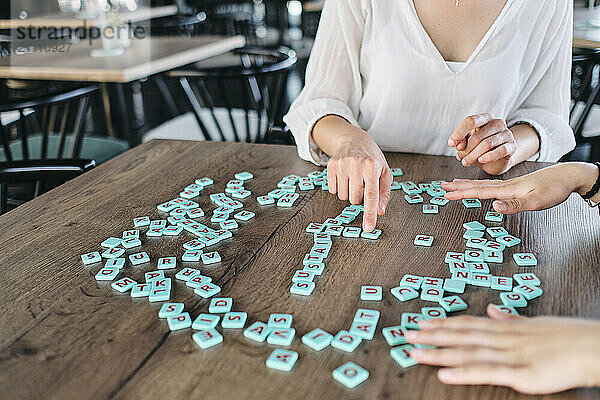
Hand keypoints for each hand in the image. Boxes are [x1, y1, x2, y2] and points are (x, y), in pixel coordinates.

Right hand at [326, 129, 392, 231]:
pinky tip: (344, 177)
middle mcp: (356, 164)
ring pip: (343, 196)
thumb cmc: (372, 159)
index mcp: (372, 167)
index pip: (371, 196)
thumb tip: (380, 211)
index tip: (368, 228)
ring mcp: (341, 164)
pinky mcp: (331, 166)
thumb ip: (384, 193)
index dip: (370, 213)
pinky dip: (339, 187)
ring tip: (354, 179)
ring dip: (349, 192)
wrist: (354, 140)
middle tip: (362, 184)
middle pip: (355, 200)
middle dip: (359, 197)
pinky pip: (332, 190)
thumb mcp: (384, 173)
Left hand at [404, 304, 599, 394]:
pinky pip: (486, 372)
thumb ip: (511, 319)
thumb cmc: (566, 337)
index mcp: (506, 327)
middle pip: (461, 336)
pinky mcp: (521, 374)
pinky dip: (463, 372)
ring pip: (467, 352)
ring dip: (438, 352)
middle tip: (406, 335)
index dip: (442, 324)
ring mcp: (510, 355)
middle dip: (432, 336)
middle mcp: (503, 338)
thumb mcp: (534, 323)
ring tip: (416, 352)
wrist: (593, 346)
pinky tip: (444, 374)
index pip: (467, 324)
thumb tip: (492, 310)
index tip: (422, 322)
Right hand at [441, 163, 598, 213]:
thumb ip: (515, 205)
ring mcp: (510, 185)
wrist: (568, 176)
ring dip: (467, 185)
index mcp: (507, 189)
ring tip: (455, 184)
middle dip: (459, 187)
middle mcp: (506, 185)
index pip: (479, 191)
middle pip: (477, 186)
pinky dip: (480, 186)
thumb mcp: (536, 201)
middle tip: (443, 186)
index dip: (461, 193)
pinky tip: (480, 187)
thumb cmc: (554, 189)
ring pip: (483, 185)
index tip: (446, 194)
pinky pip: (491, 186)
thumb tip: (495, 207)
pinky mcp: (516, 186)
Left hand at [448, 114, 516, 174]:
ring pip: (487, 144)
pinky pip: (501, 150)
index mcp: (484, 118)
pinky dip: (488, 157)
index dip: (459, 133)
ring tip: (466, 162)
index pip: (471, 121)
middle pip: (477, 136)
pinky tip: (481, 160)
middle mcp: (497, 123)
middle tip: (461, 159)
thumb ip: (461, 141)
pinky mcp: (512, 146)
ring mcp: (506, 133)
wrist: (498, 158)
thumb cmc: (480, 147)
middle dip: (466, 150)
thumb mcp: (468, 143)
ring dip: (473, 155)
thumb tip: (459, 145)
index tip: (451, 144)